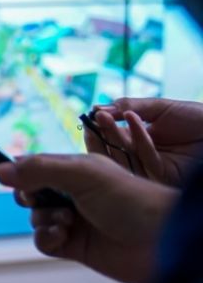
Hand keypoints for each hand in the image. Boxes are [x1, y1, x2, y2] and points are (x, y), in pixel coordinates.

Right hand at [0, 154, 177, 282]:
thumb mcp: (81, 173)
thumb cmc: (130, 199)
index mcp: (76, 170)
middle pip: (30, 192)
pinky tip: (62, 236)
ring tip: (65, 221)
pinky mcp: (76, 247)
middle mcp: (74, 194)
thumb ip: (38, 169)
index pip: (35, 166)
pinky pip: (44, 242)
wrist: (163, 242)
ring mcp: (75, 221)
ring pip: (35, 218)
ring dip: (42, 219)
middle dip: (27, 195)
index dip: (16, 169)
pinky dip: (46, 238)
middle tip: (35, 198)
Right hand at [86, 97, 202, 186]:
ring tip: (103, 116)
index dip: (101, 126)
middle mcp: (143, 155)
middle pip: (114, 147)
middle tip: (93, 117)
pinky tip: (132, 118)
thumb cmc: (195, 117)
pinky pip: (145, 158)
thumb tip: (97, 108)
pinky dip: (139, 137)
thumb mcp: (158, 107)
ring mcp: (152, 166)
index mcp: (140, 139)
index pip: (113, 136)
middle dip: (102, 131)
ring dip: (112, 134)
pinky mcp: (163, 176)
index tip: (90, 113)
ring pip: (125, 155)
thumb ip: (129, 106)